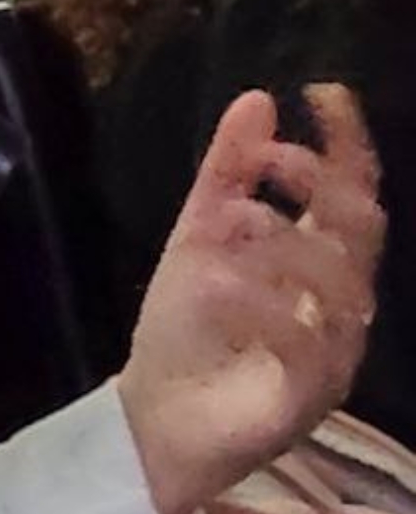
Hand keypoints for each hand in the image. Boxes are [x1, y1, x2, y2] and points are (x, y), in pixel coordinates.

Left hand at [119, 86, 381, 513]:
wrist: (151, 420)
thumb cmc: (186, 333)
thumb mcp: (198, 239)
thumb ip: (227, 175)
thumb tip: (257, 98)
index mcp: (320, 264)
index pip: (355, 195)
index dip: (348, 144)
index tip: (320, 93)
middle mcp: (340, 306)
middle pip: (362, 232)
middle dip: (320, 184)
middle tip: (267, 164)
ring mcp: (333, 353)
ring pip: (341, 285)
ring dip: (282, 241)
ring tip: (228, 225)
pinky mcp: (309, 397)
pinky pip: (304, 343)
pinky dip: (260, 303)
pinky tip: (216, 282)